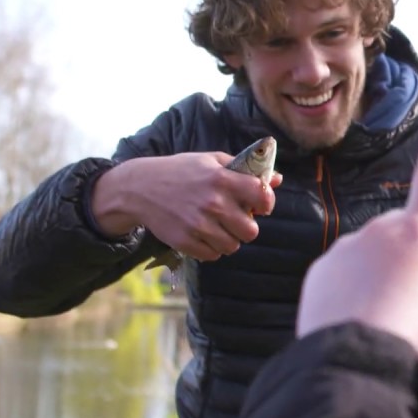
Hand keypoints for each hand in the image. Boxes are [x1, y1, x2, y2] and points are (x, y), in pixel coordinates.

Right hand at [92, 152, 280, 260]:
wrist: (140, 188)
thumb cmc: (181, 172)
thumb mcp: (211, 161)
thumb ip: (245, 170)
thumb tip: (277, 179)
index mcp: (222, 179)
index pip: (262, 197)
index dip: (266, 202)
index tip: (260, 204)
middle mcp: (213, 203)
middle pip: (251, 231)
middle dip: (246, 226)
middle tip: (235, 219)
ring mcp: (198, 225)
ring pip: (233, 246)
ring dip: (229, 238)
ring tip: (217, 226)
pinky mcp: (185, 241)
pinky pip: (213, 255)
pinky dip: (212, 248)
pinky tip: (203, 234)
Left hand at [296, 116, 417, 359]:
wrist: (355, 363)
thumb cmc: (417, 336)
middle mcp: (381, 229)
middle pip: (404, 232)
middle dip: (412, 255)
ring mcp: (347, 247)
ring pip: (372, 254)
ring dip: (381, 275)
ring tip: (388, 317)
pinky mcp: (322, 270)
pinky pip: (344, 274)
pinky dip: (354, 291)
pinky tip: (361, 319)